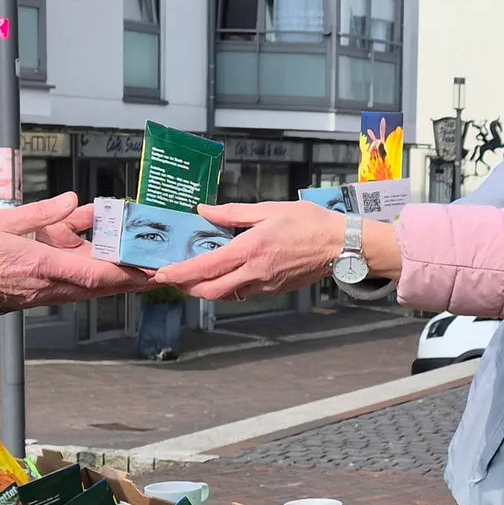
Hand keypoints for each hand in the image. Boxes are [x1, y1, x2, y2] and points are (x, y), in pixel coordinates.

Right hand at [0, 193, 149, 310]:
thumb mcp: (5, 219)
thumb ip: (42, 213)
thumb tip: (72, 201)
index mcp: (41, 266)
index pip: (96, 274)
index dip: (128, 274)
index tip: (152, 271)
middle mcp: (44, 286)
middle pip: (98, 286)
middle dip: (130, 280)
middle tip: (156, 273)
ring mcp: (37, 293)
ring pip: (84, 287)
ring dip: (110, 277)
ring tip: (135, 267)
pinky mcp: (29, 294)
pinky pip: (65, 285)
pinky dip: (84, 273)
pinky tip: (88, 255)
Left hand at [156, 201, 388, 301]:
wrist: (341, 246)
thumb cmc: (309, 223)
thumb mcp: (269, 209)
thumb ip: (232, 213)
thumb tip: (203, 210)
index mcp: (250, 250)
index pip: (205, 267)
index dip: (179, 272)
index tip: (162, 273)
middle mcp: (254, 273)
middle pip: (210, 291)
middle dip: (187, 286)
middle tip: (173, 276)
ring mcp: (265, 285)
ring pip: (226, 294)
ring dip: (206, 287)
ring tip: (194, 274)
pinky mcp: (274, 290)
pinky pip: (244, 292)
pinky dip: (228, 286)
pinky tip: (225, 272)